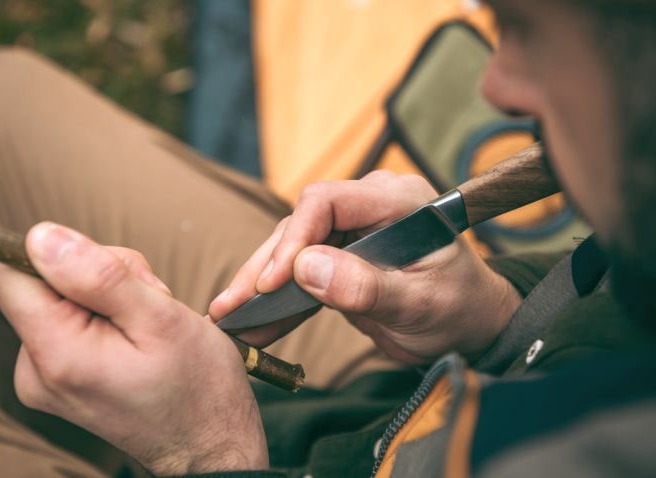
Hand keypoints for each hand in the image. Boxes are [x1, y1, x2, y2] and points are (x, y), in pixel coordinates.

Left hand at [0, 222, 267, 474]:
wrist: (211, 444)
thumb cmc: (199, 387)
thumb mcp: (161, 318)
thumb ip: (99, 275)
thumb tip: (39, 236)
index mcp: (56, 355)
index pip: (13, 272)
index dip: (62, 256)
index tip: (111, 276)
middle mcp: (36, 371)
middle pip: (44, 281)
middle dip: (100, 277)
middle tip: (148, 307)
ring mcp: (45, 378)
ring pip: (62, 297)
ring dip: (109, 296)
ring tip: (148, 327)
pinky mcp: (59, 379)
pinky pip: (70, 322)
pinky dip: (106, 318)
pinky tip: (138, 338)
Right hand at [209, 171, 521, 363]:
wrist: (470, 323)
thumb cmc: (458, 310)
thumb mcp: (419, 305)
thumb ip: (366, 287)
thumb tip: (304, 268)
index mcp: (398, 200)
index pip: (326, 201)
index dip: (293, 239)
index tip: (273, 282)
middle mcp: (371, 204)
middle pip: (301, 223)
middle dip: (265, 266)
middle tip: (231, 305)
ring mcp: (355, 227)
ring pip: (294, 246)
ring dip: (262, 283)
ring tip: (230, 316)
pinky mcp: (343, 252)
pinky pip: (303, 269)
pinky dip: (280, 297)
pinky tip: (253, 321)